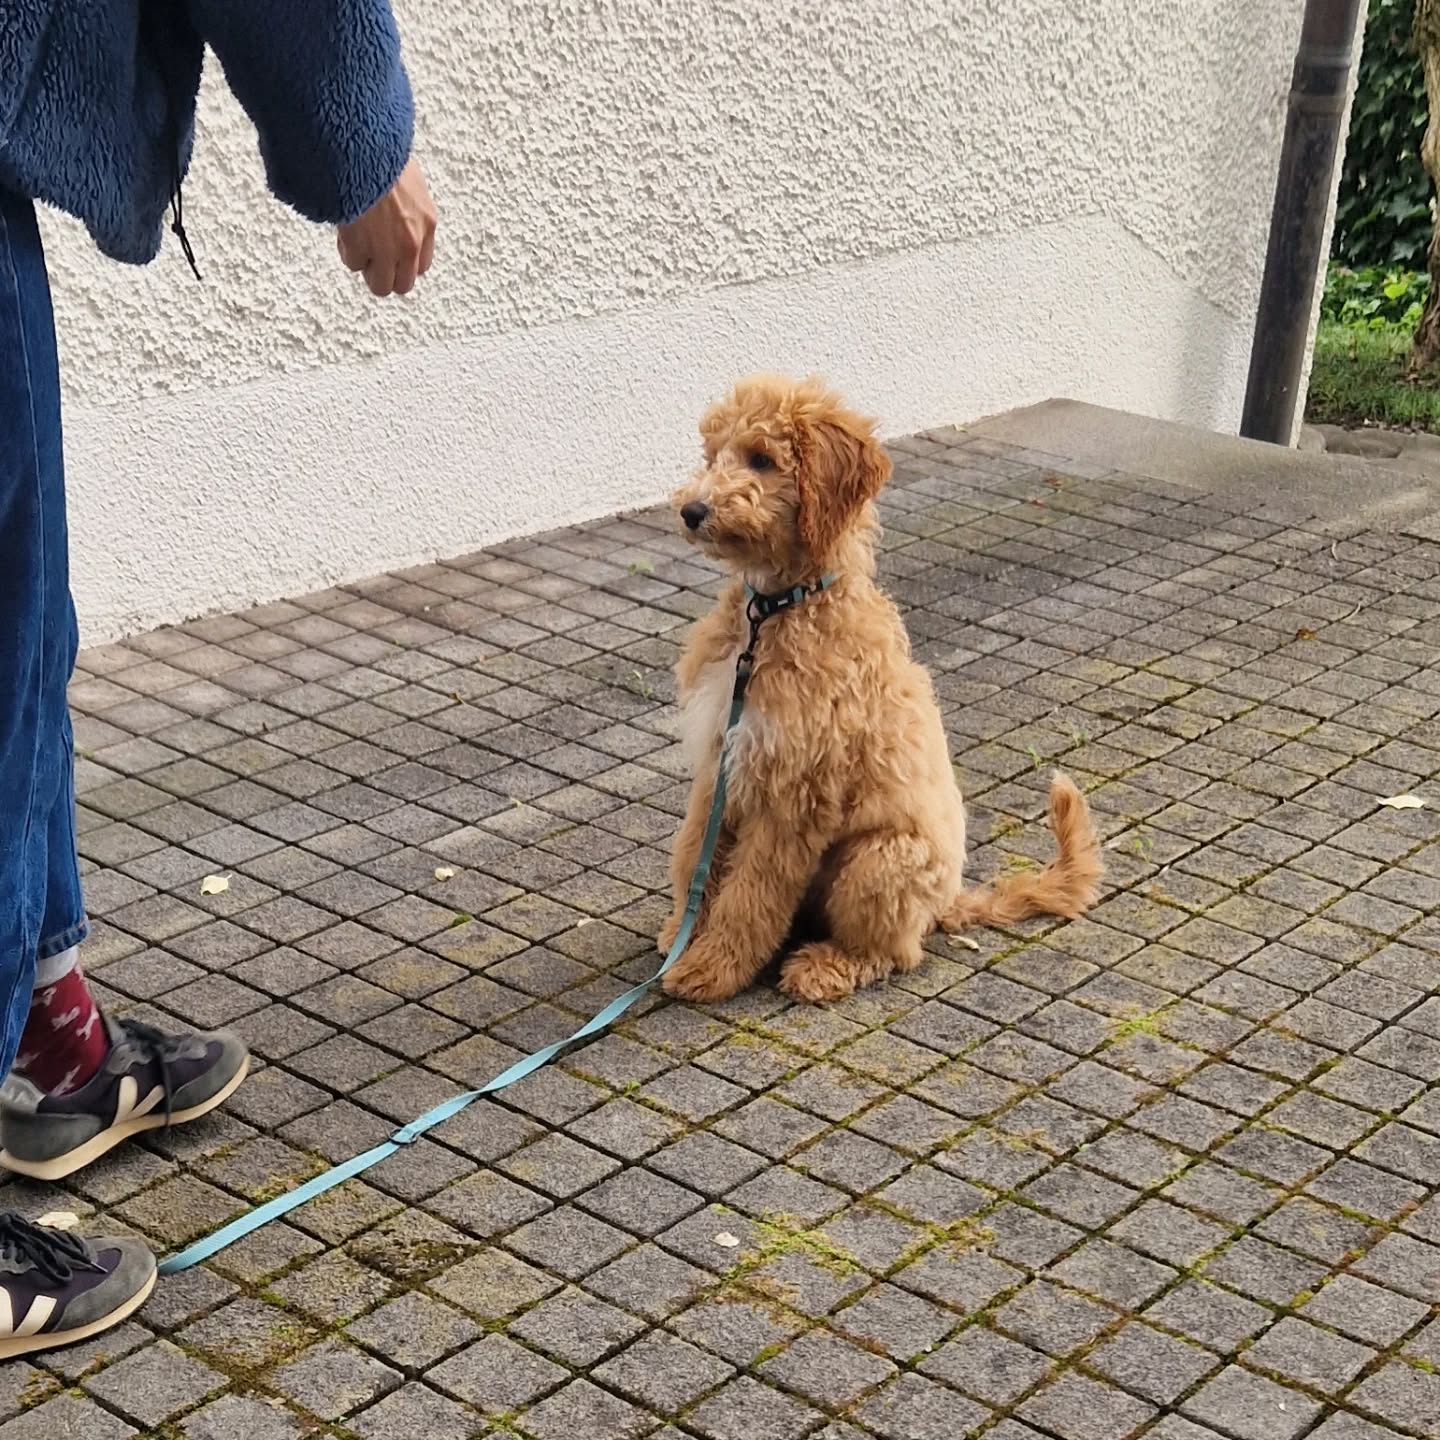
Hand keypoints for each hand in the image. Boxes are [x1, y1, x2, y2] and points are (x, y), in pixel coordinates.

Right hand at [336, 157, 436, 296]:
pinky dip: (347, 250)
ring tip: (356, 241)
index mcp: (427, 223)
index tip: (390, 254)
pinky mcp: (361, 247)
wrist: (361, 148)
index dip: (402, 263)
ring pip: (379, 285)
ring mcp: (387, 248)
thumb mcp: (410, 181)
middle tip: (371, 256)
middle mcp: (411, 242)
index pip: (421, 266)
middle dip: (386, 274)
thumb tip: (396, 219)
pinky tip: (345, 229)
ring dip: (366, 267)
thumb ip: (409, 210)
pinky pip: (353, 263)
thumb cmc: (381, 154)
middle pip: (403, 285)